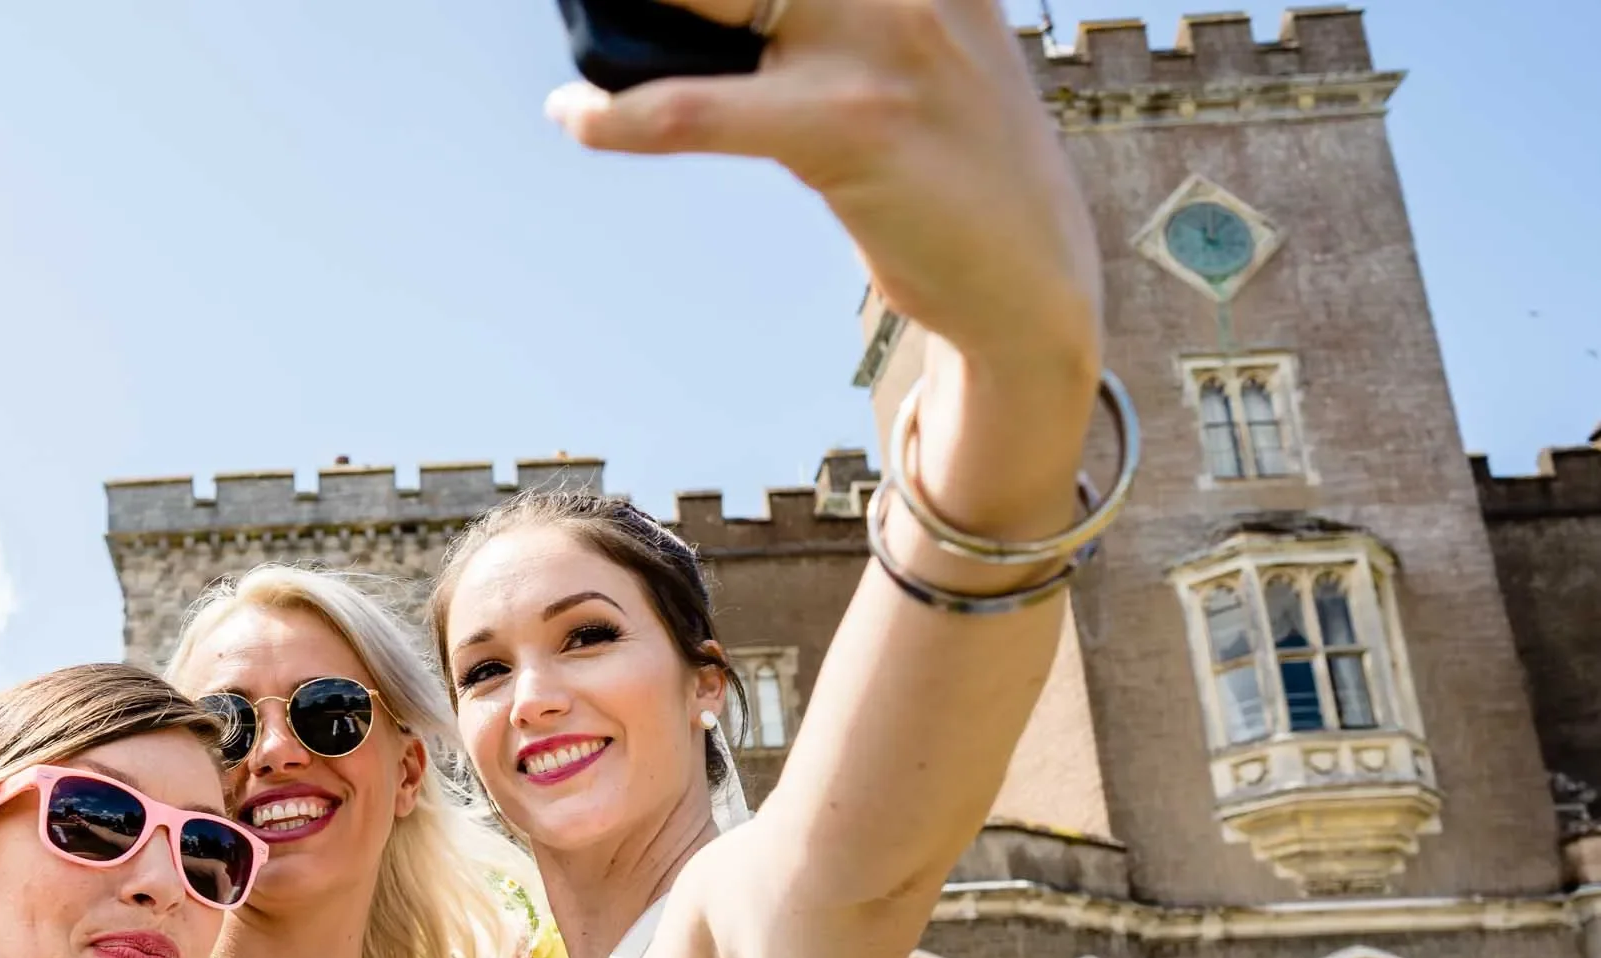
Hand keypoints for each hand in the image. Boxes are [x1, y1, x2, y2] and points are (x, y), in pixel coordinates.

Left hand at [546, 0, 1099, 379]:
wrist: (1030, 281)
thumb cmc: (954, 167)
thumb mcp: (925, 49)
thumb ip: (846, 9)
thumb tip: (733, 11)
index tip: (678, 1)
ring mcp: (881, 43)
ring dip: (623, 15)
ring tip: (583, 24)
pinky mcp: (848, 125)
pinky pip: (696, 109)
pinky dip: (617, 116)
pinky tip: (576, 115)